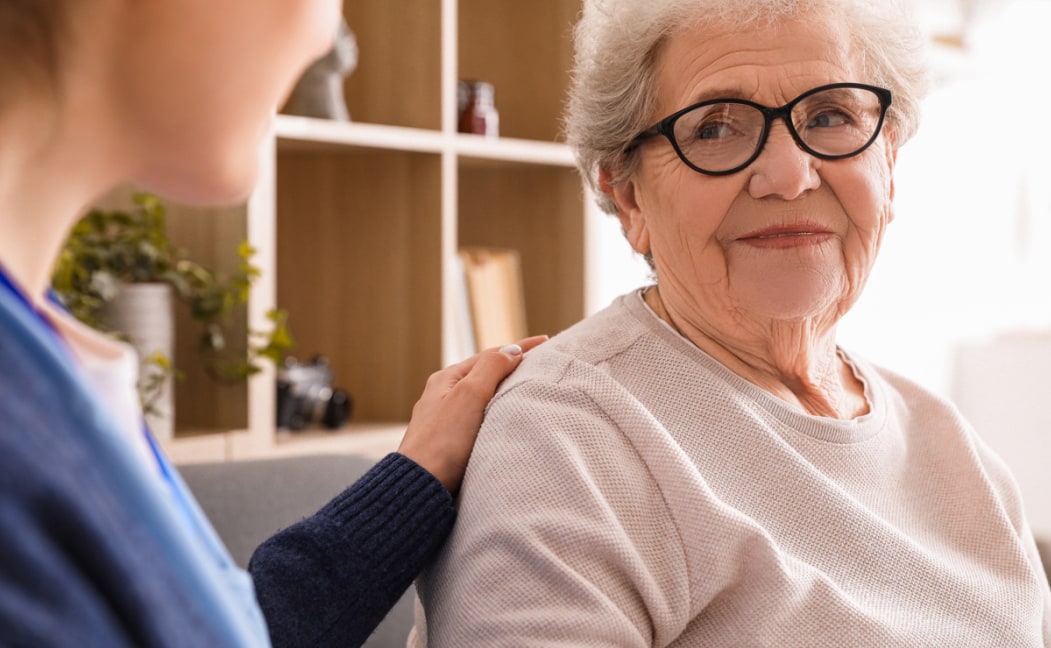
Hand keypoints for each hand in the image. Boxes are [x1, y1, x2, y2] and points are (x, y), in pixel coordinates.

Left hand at [398, 335, 547, 493]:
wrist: (421, 485)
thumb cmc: (443, 441)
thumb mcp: (469, 395)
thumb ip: (491, 369)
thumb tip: (511, 350)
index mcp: (446, 379)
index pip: (489, 356)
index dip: (518, 348)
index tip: (546, 342)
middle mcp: (443, 396)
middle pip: (484, 373)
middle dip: (511, 366)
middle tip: (539, 361)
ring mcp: (446, 420)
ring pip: (482, 397)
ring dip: (504, 389)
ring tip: (527, 387)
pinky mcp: (451, 443)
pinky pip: (480, 418)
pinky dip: (497, 411)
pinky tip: (506, 418)